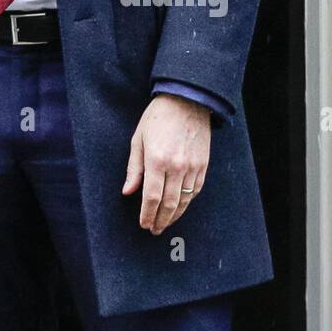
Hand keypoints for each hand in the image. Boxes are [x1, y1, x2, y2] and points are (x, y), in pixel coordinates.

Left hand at [121, 94, 210, 234]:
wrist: (186, 100)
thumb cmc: (158, 117)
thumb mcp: (138, 139)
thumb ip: (134, 168)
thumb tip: (128, 192)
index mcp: (157, 159)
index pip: (152, 196)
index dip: (147, 214)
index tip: (144, 224)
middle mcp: (177, 166)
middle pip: (169, 203)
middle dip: (160, 220)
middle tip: (154, 230)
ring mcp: (193, 166)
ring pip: (184, 200)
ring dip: (175, 216)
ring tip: (165, 224)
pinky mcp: (203, 164)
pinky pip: (196, 190)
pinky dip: (187, 202)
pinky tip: (180, 207)